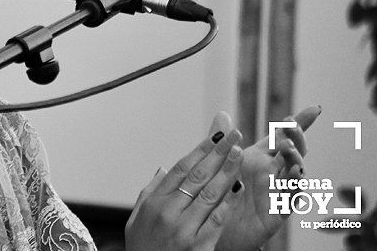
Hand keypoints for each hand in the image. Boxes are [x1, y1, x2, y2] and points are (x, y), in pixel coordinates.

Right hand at [125, 129, 245, 250]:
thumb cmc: (142, 247)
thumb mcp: (137, 218)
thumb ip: (150, 192)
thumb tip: (164, 169)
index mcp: (154, 202)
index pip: (182, 168)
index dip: (201, 150)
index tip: (217, 136)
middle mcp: (168, 212)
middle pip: (198, 176)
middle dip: (218, 154)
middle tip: (234, 137)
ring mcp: (183, 229)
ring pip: (210, 194)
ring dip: (227, 172)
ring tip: (239, 155)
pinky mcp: (198, 245)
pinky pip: (217, 219)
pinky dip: (228, 202)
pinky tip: (238, 188)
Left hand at [214, 106, 321, 250]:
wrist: (213, 229)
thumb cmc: (219, 195)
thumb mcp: (220, 165)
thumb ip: (223, 141)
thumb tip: (222, 113)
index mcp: (259, 158)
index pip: (281, 137)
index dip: (299, 123)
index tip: (316, 109)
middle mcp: (272, 173)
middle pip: (292, 151)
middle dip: (295, 137)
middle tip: (290, 126)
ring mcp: (276, 191)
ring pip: (295, 173)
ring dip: (295, 159)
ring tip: (288, 148)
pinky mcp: (276, 211)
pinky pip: (290, 198)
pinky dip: (294, 186)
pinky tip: (293, 174)